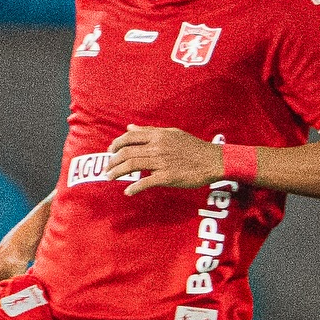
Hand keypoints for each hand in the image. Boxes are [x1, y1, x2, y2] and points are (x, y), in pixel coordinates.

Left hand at [105, 125, 223, 195]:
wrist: (212, 161)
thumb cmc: (192, 147)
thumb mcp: (171, 133)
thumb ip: (149, 131)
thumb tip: (130, 127)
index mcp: (158, 135)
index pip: (130, 137)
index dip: (116, 144)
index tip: (110, 151)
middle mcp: (157, 147)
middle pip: (127, 152)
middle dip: (112, 161)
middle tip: (106, 168)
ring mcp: (162, 162)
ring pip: (132, 166)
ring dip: (118, 172)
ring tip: (110, 178)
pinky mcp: (167, 177)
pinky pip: (146, 182)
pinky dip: (134, 188)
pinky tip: (128, 192)